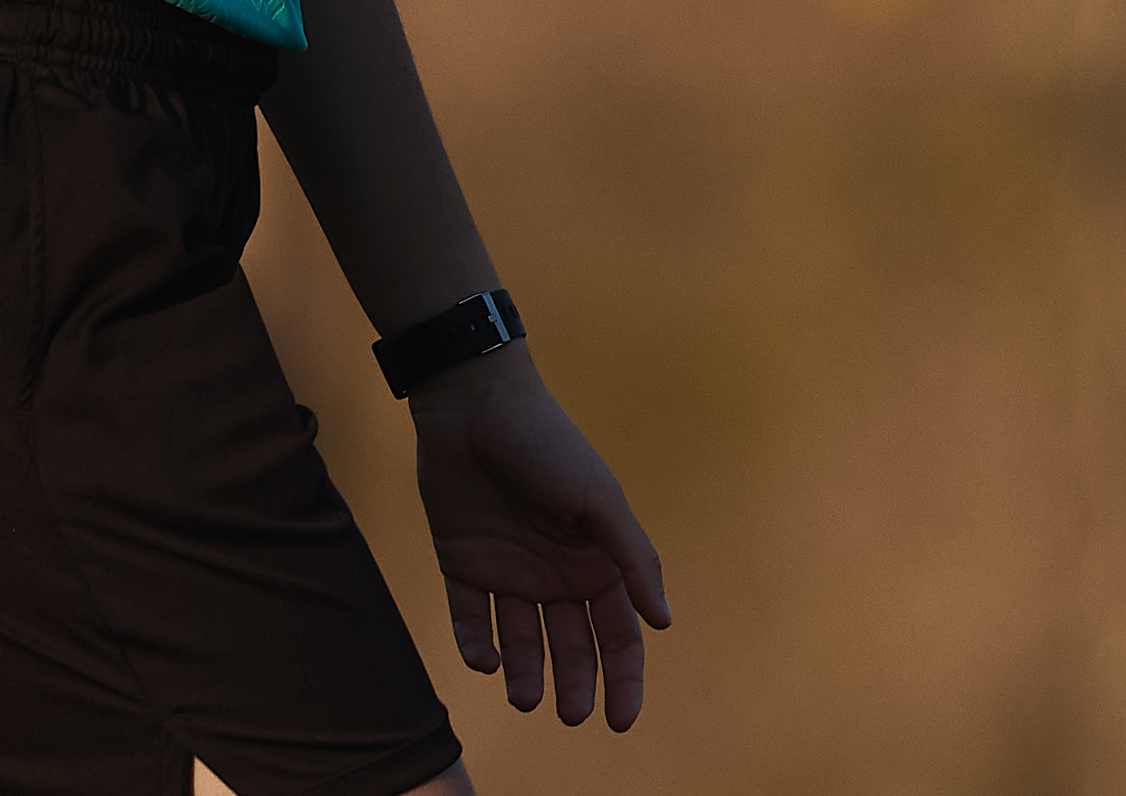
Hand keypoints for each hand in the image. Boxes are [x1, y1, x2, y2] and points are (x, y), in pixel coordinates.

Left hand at [413, 345, 669, 728]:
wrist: (476, 406)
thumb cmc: (549, 445)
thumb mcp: (599, 500)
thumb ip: (632, 559)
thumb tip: (663, 620)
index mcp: (595, 560)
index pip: (616, 632)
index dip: (624, 677)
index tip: (622, 720)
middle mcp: (555, 573)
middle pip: (570, 646)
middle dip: (574, 684)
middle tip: (571, 716)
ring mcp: (508, 572)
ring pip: (519, 642)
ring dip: (524, 673)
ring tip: (525, 696)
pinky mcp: (462, 566)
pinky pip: (468, 619)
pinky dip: (475, 645)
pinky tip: (484, 661)